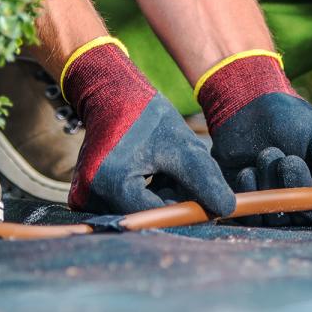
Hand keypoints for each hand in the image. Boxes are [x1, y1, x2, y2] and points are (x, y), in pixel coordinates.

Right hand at [63, 38, 235, 215]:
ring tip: (165, 169)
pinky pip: (125, 205)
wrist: (110, 96)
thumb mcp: (181, 145)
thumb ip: (203, 179)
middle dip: (172, 202)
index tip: (209, 204)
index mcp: (111, 184)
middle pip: (146, 216)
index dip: (186, 210)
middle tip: (185, 176)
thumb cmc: (146, 116)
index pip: (158, 214)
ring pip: (138, 211)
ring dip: (159, 198)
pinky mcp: (86, 196)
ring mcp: (85, 198)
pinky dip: (145, 194)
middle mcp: (91, 197)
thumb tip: (226, 208)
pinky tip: (150, 172)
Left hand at [197, 52, 311, 226]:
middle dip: (294, 187)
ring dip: (270, 184)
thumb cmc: (290, 119)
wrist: (246, 106)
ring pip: (276, 216)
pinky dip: (249, 191)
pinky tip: (247, 169)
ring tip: (266, 153)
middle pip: (303, 218)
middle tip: (287, 158)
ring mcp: (273, 203)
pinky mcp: (246, 203)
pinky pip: (250, 215)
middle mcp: (300, 200)